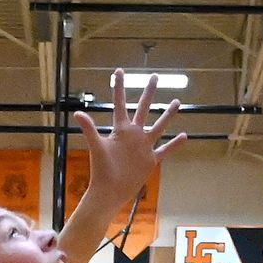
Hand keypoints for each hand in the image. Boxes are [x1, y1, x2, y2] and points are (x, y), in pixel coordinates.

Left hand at [72, 74, 182, 206]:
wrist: (109, 191)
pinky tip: (184, 136)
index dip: (119, 87)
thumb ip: (90, 129)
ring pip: (159, 126)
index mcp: (120, 129)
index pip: (120, 103)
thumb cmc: (101, 170)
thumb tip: (78, 113)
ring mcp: (143, 146)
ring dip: (167, 115)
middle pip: (143, 108)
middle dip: (148, 93)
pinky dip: (175, 144)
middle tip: (155, 77)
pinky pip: (165, 149)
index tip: (119, 71)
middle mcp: (133, 134)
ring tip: (176, 102)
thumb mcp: (97, 147)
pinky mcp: (150, 160)